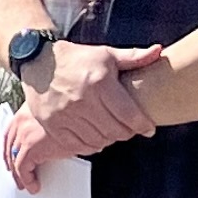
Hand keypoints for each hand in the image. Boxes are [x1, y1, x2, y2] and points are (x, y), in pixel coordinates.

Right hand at [0, 42, 162, 190]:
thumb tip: (159, 51)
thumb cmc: (76, 59)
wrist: (39, 61)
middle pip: (115, 131)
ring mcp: (65, 114)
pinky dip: (90, 145)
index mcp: (100, 82)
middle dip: (127, 133)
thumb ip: (134, 57)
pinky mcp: (52, 124)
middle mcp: (82, 100)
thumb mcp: (106, 54)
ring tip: (112, 131)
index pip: (128, 114)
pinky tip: (95, 137)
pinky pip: (77, 145)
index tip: (148, 128)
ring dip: (110, 139)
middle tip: (130, 129)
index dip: (142, 125)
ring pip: (98, 140)